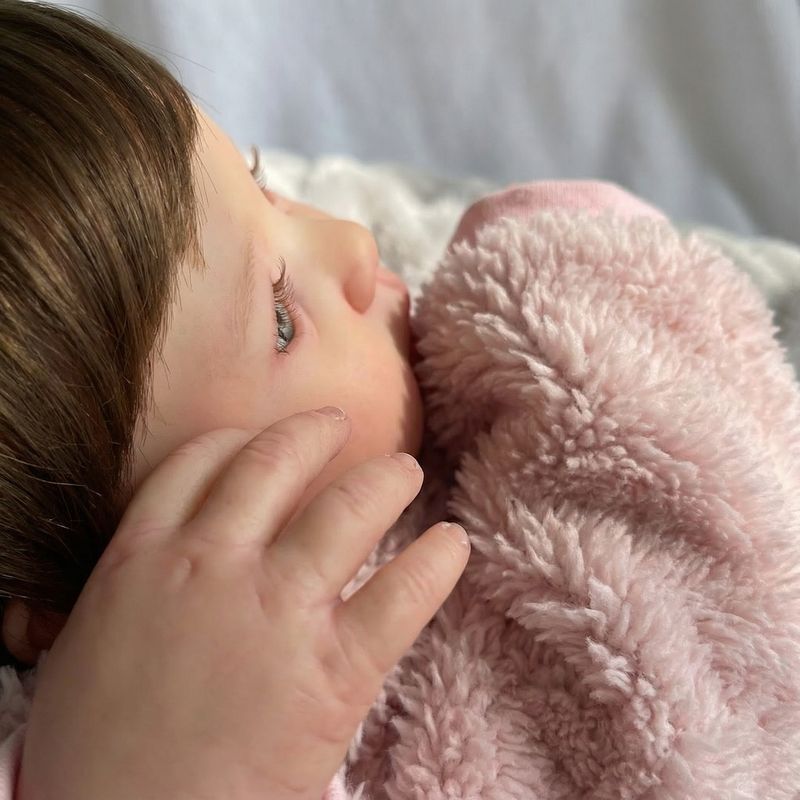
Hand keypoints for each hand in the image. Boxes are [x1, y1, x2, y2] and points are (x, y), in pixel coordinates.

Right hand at [18, 407, 469, 799]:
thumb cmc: (97, 760)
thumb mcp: (87, 648)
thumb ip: (129, 588)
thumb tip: (154, 563)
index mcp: (144, 558)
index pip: (200, 462)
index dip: (238, 439)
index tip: (261, 437)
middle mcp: (215, 565)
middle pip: (277, 461)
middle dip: (315, 433)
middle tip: (337, 425)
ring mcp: (280, 610)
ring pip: (350, 508)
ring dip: (386, 479)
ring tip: (404, 471)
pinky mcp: (337, 669)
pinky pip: (402, 592)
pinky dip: (436, 561)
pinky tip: (453, 544)